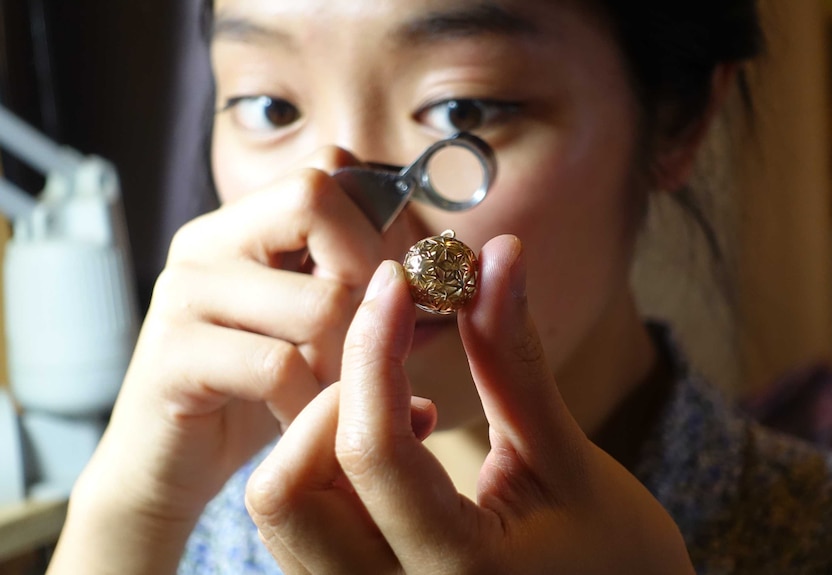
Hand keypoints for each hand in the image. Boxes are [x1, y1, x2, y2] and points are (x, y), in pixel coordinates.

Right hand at [51, 148, 408, 573]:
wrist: (167, 465)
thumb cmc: (253, 393)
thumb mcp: (311, 328)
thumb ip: (357, 287)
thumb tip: (439, 272)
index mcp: (244, 223)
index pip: (329, 166)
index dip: (376, 225)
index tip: (381, 292)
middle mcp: (208, 240)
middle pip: (317, 202)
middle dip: (366, 285)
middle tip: (358, 347)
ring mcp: (185, 292)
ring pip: (318, 300)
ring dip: (344, 362)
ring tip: (329, 392)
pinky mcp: (174, 355)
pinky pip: (278, 367)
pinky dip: (307, 404)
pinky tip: (299, 420)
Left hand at [247, 235, 693, 574]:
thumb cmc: (617, 554)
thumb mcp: (566, 457)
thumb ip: (513, 358)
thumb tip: (500, 255)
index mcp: (460, 573)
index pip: (372, 449)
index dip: (375, 346)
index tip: (396, 283)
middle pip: (285, 493)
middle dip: (332, 405)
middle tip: (400, 370)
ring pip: (281, 511)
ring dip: (324, 436)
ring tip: (409, 415)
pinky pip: (301, 527)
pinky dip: (326, 469)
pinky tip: (395, 453)